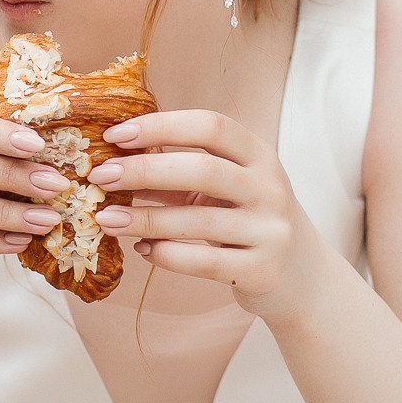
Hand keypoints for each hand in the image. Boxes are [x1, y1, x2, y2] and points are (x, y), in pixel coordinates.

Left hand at [87, 111, 330, 314]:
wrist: (301, 276)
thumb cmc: (246, 220)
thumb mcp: (220, 190)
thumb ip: (176, 176)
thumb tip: (111, 165)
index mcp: (258, 155)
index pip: (211, 126)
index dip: (160, 126)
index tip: (114, 135)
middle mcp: (269, 188)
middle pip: (203, 169)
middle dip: (143, 170)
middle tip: (100, 177)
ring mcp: (271, 230)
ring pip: (199, 220)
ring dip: (144, 219)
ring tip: (105, 220)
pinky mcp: (263, 270)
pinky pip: (204, 262)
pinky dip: (166, 255)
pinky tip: (143, 250)